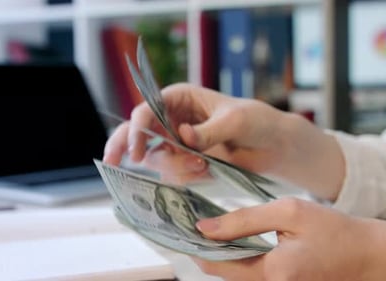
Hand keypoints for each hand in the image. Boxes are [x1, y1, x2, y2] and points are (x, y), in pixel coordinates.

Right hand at [104, 83, 344, 199]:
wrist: (272, 146)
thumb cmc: (256, 121)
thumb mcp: (235, 121)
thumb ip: (208, 130)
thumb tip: (183, 137)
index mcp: (180, 98)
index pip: (147, 110)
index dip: (137, 129)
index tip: (138, 152)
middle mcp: (173, 118)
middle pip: (137, 132)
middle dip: (124, 145)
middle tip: (112, 162)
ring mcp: (177, 142)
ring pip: (156, 158)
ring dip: (174, 167)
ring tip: (201, 166)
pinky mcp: (186, 161)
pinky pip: (172, 173)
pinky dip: (185, 176)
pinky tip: (205, 171)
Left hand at [193, 198, 385, 280]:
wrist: (367, 256)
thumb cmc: (334, 231)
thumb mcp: (289, 213)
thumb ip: (244, 220)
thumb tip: (205, 227)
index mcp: (273, 274)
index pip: (217, 265)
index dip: (195, 246)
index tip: (178, 227)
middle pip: (222, 273)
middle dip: (204, 248)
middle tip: (189, 221)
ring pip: (233, 274)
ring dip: (219, 252)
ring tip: (207, 226)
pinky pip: (248, 274)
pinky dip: (235, 257)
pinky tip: (231, 237)